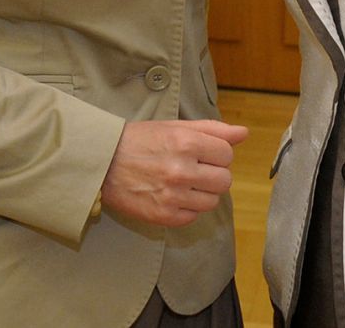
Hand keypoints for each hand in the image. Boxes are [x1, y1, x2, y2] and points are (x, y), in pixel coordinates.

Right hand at [100, 118, 248, 227]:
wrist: (101, 163)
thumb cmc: (138, 140)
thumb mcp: (173, 127)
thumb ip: (212, 129)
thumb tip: (243, 134)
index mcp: (186, 143)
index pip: (227, 154)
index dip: (216, 153)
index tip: (200, 153)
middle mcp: (182, 170)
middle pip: (225, 180)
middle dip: (213, 174)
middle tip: (193, 168)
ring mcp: (173, 196)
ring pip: (212, 201)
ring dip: (202, 192)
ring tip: (182, 183)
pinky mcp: (164, 216)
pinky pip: (194, 216)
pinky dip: (187, 208)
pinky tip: (171, 195)